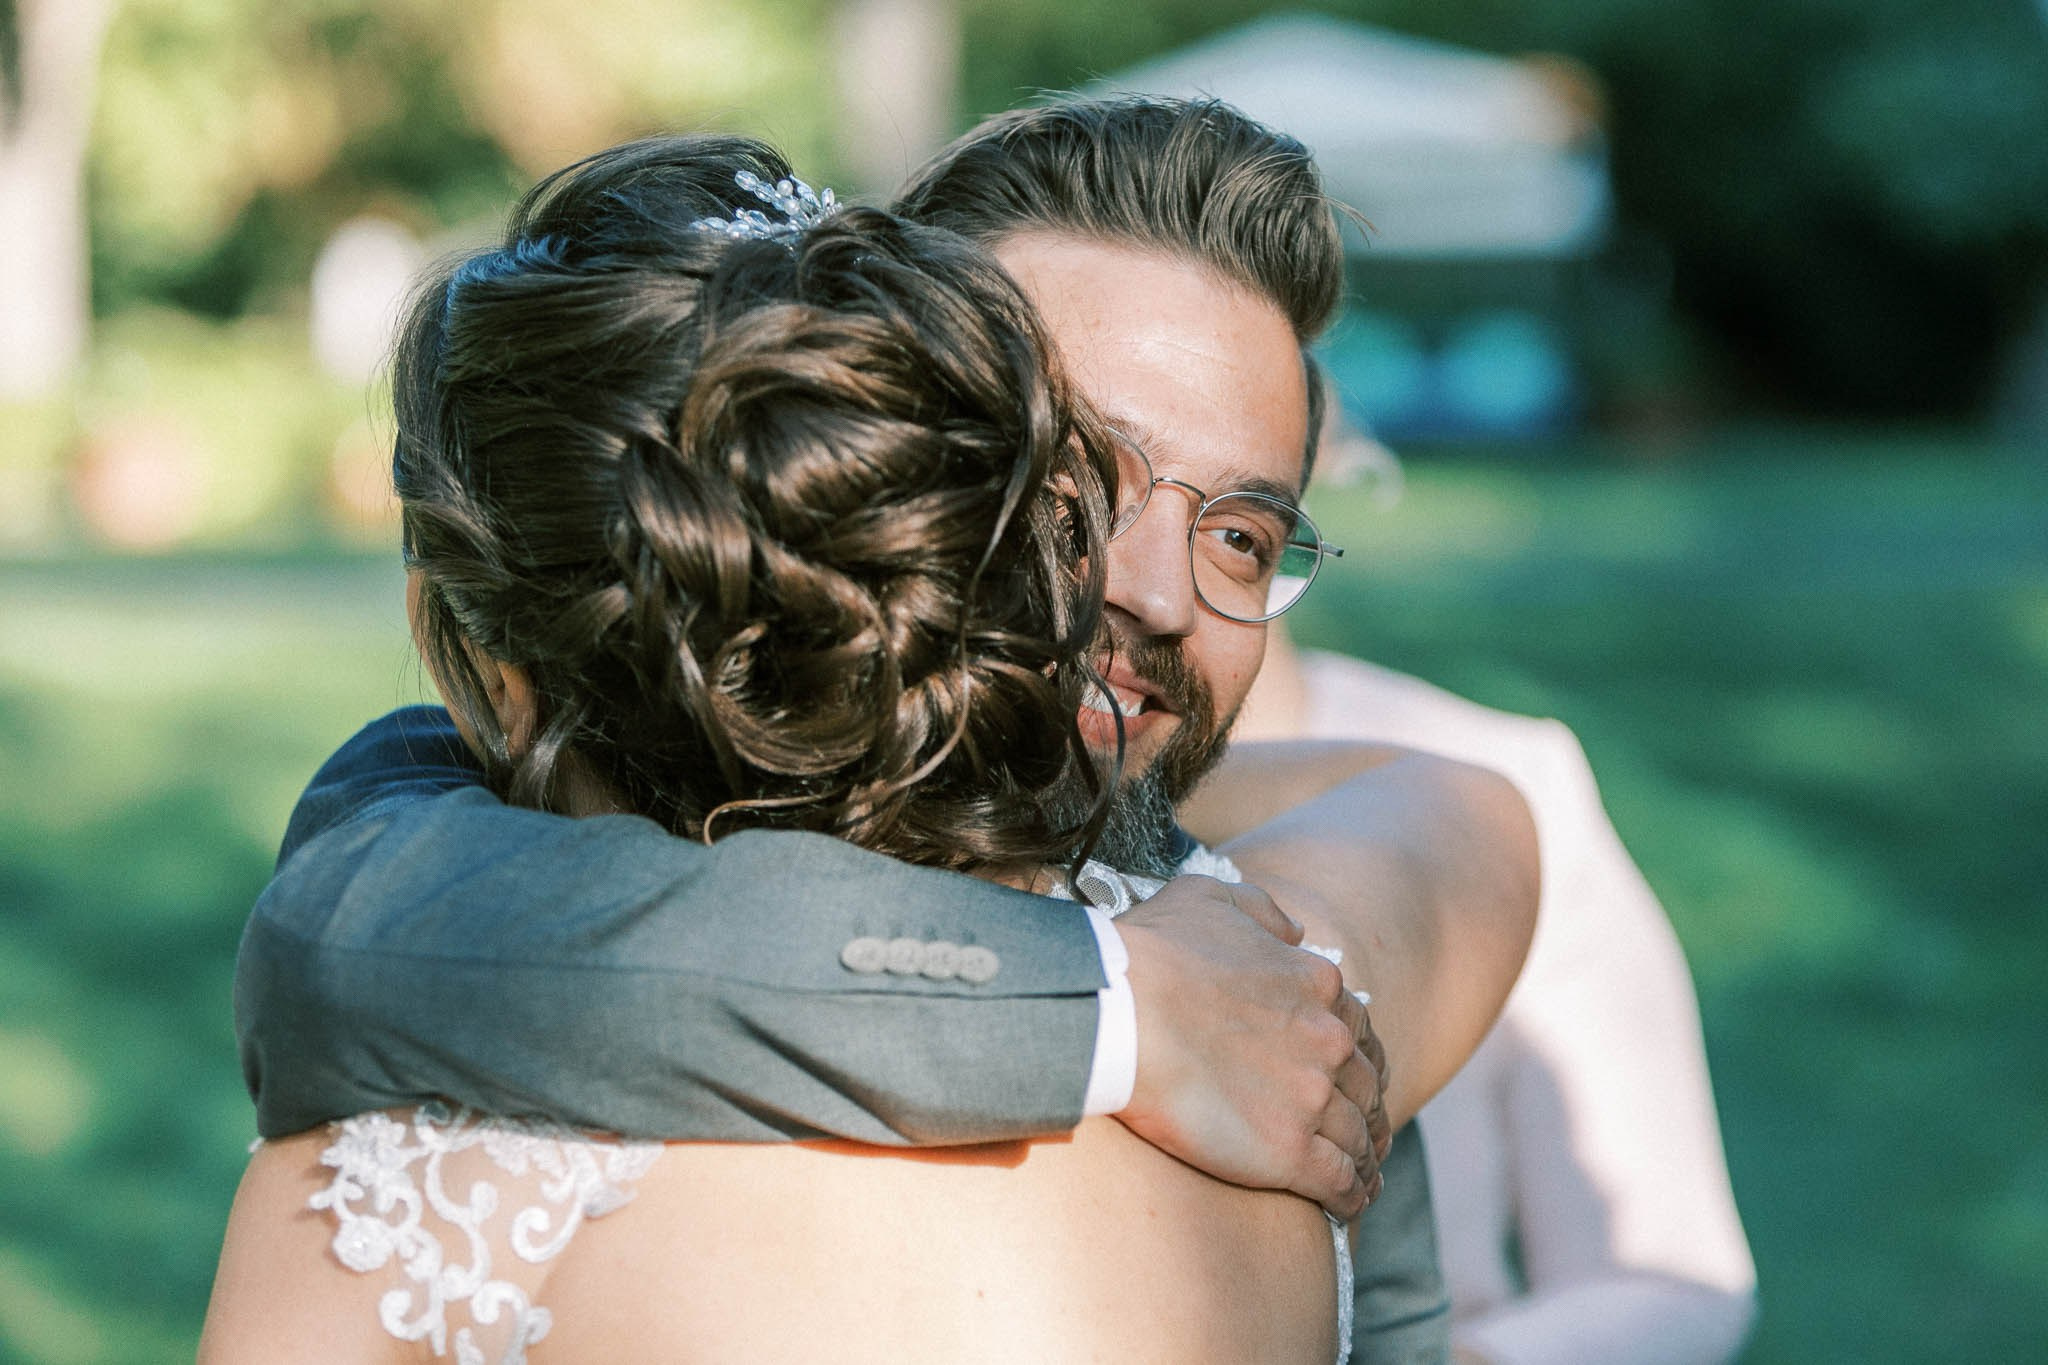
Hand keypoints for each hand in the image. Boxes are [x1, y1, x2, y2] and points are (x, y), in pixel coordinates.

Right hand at [1112, 875, 1386, 1218]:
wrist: (1120, 1010)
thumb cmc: (1153, 953)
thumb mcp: (1213, 899)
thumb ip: (1263, 912)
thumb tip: (1294, 932)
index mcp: (1317, 986)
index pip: (1358, 1031)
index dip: (1358, 1058)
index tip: (1352, 1077)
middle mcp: (1328, 1041)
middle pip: (1366, 1087)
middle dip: (1368, 1110)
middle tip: (1365, 1131)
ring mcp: (1313, 1098)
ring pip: (1359, 1137)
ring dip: (1366, 1157)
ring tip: (1364, 1175)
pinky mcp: (1290, 1151)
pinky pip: (1342, 1182)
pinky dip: (1353, 1196)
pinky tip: (1351, 1204)